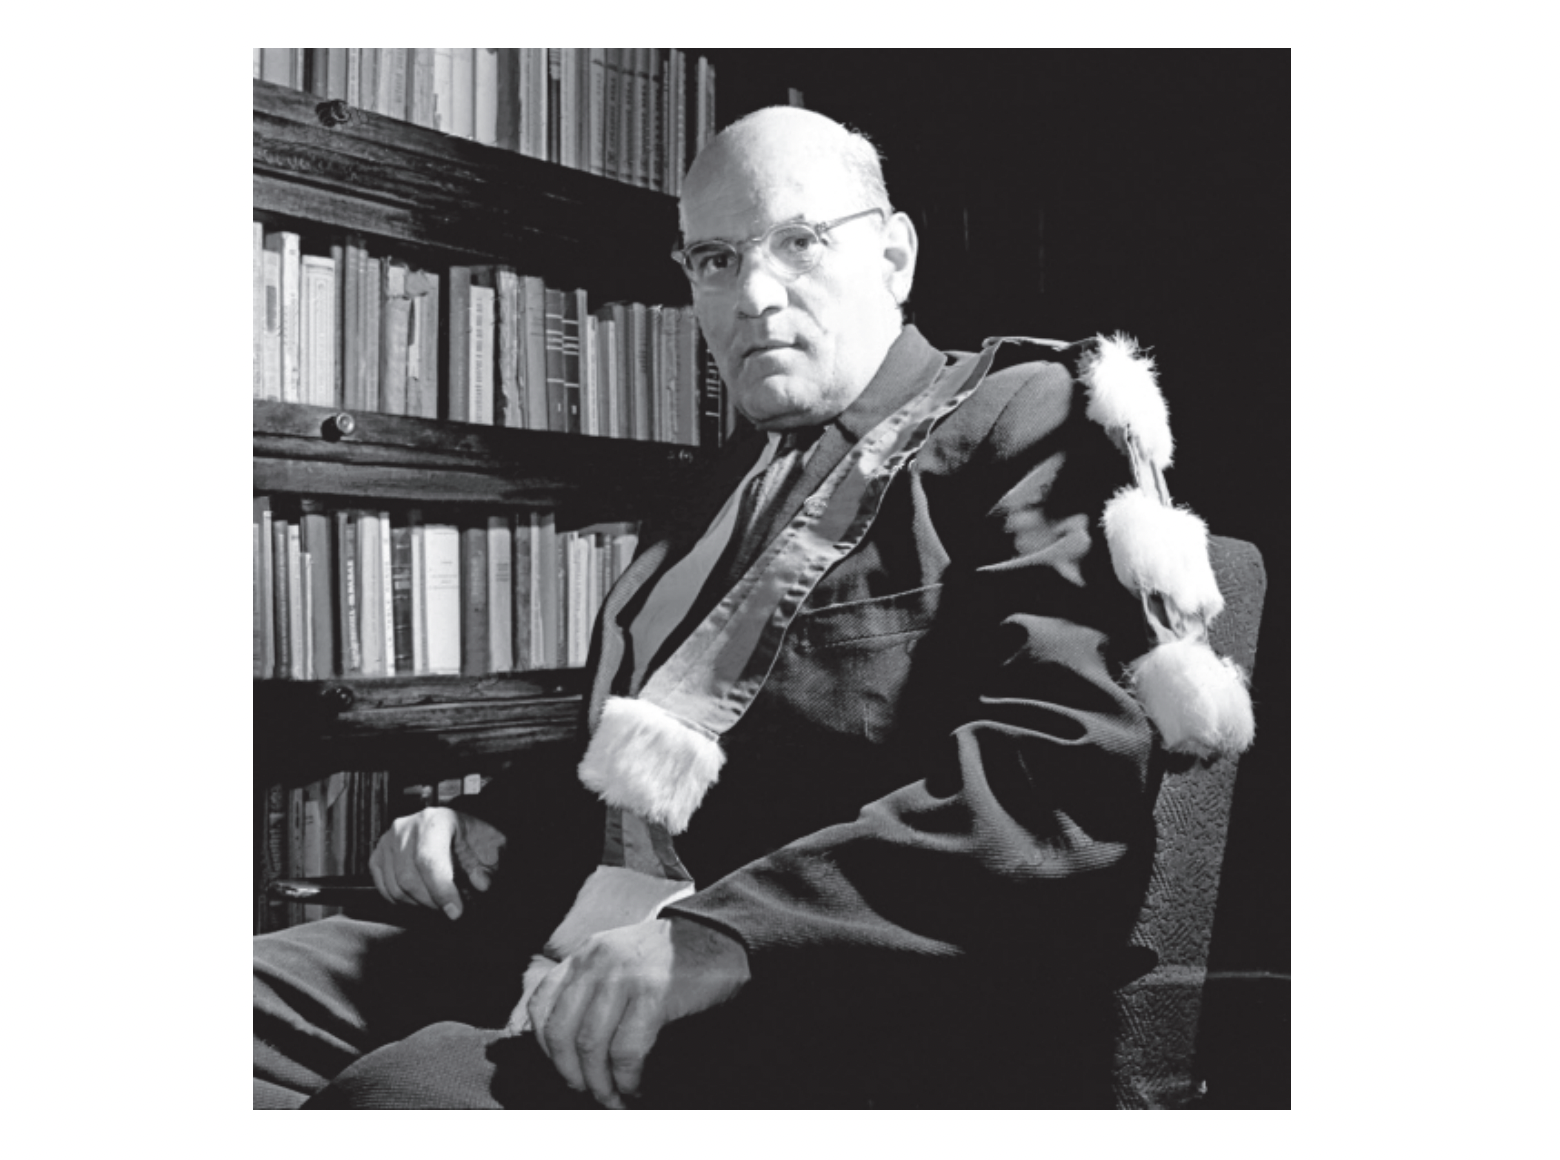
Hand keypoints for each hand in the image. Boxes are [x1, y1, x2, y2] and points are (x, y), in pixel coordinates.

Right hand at [367, 807, 505, 918]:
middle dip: (433, 901)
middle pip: (409, 878)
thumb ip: (487, 864)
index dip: (442, 890)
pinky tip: (419, 898)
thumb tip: (481, 884)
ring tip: (437, 901)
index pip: (430, 861)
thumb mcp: (487, 843)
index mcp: (434, 821)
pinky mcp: (377, 856)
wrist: (451, 826)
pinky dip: (402, 901)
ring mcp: (388, 842)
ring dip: (419, 904)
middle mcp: (406, 829)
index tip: (456, 911)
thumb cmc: (467, 835)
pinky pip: (384, 889)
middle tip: (450, 908)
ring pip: (396, 888)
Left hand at [528, 916, 749, 1108]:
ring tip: (614, 1098)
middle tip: (588, 1092)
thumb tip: (569, 1041)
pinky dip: (627, 1078)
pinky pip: (627, 1050)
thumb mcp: (619, 956)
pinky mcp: (654, 994)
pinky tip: (635, 1086)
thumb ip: (592, 984)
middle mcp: (598, 962)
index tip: (564, 1068)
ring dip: (600, 1084)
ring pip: (591, 1046)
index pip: (541, 1005)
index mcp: (586, 955)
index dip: (546, 1047)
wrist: (718, 936)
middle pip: (562, 1032)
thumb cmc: (670, 957)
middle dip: (571, 1073)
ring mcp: (625, 976)